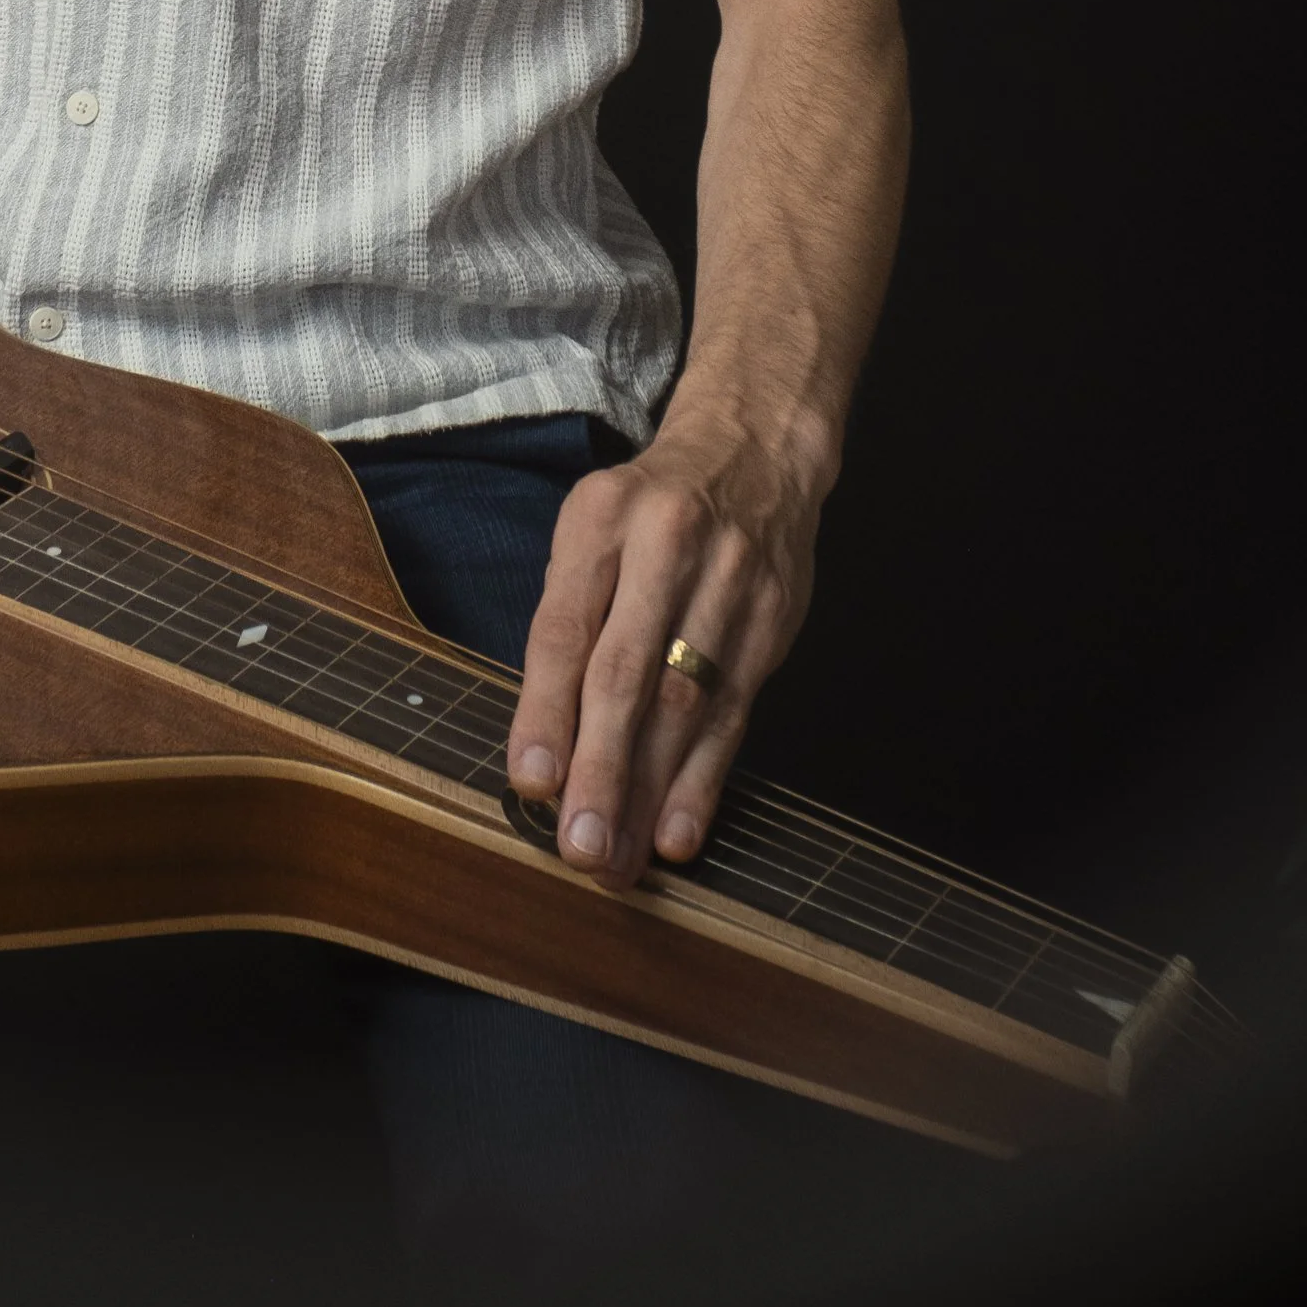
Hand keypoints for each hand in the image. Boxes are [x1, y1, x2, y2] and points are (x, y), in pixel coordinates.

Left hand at [505, 404, 826, 887]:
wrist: (755, 448)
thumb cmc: (649, 508)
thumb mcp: (590, 531)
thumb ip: (567, 621)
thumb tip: (541, 741)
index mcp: (601, 519)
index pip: (566, 626)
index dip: (546, 710)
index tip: (531, 781)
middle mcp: (668, 547)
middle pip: (627, 674)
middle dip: (601, 769)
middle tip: (577, 845)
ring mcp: (730, 583)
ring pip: (685, 704)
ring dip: (650, 792)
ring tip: (617, 858)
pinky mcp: (774, 619)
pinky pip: (735, 712)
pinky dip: (704, 779)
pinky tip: (677, 830)